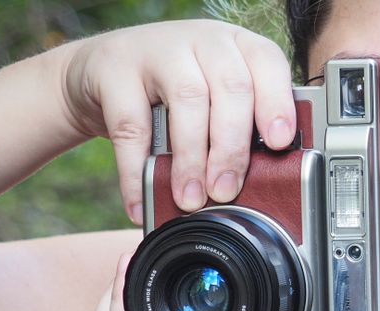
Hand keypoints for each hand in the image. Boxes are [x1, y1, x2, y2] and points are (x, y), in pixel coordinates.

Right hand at [58, 20, 295, 223]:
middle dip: (231, 146)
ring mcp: (157, 49)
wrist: (100, 71)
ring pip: (187, 98)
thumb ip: (237, 126)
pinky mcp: (113, 69)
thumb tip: (258, 185)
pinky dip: (136, 171)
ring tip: (190, 198)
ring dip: (191, 158)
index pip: (267, 62)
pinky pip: (130, 125)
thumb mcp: (210, 97)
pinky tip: (140, 201)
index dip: (276, 103)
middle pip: (231, 86)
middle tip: (225, 189)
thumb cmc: (170, 93)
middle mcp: (203, 40)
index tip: (280, 143)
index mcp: (236, 45)